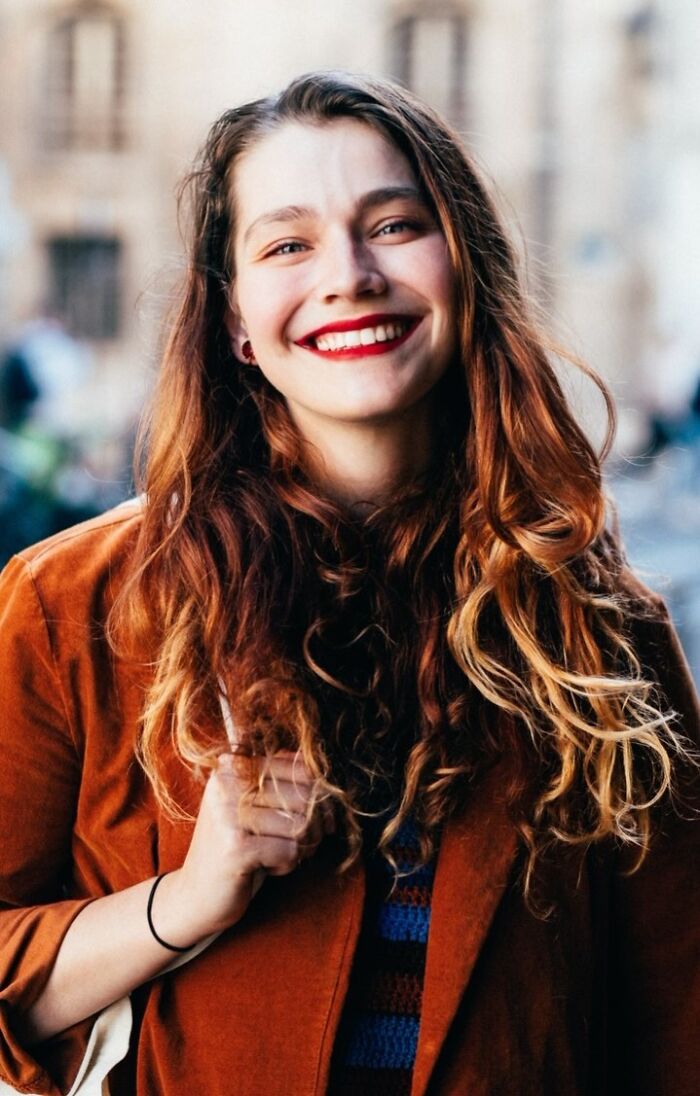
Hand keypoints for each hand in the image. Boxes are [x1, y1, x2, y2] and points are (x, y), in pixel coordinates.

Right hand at [153, 751, 334, 945]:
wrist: (196, 894)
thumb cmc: (236, 846)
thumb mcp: (253, 805)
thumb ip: (279, 778)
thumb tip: (317, 763)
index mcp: (233, 765)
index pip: (302, 768)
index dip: (321, 797)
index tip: (320, 819)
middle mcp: (228, 782)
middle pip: (306, 796)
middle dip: (315, 826)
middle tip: (299, 843)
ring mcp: (229, 813)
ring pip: (301, 824)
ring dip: (300, 847)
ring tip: (277, 854)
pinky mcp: (235, 847)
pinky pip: (290, 850)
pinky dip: (286, 864)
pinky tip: (265, 866)